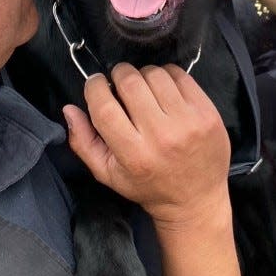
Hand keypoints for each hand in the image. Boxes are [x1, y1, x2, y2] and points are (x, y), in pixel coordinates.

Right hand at [64, 63, 230, 228]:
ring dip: (143, 75)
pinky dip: (166, 75)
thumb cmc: (147, 186)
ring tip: (143, 88)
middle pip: (131, 83)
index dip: (95, 87)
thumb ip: (84, 142)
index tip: (96, 84)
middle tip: (119, 82)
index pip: (105, 107)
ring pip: (155, 74)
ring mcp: (188, 122)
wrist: (195, 200)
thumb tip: (68, 109)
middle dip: (119, 75)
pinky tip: (163, 89)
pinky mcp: (207, 112)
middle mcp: (162, 136)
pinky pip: (180, 75)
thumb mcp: (108, 174)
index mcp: (134, 154)